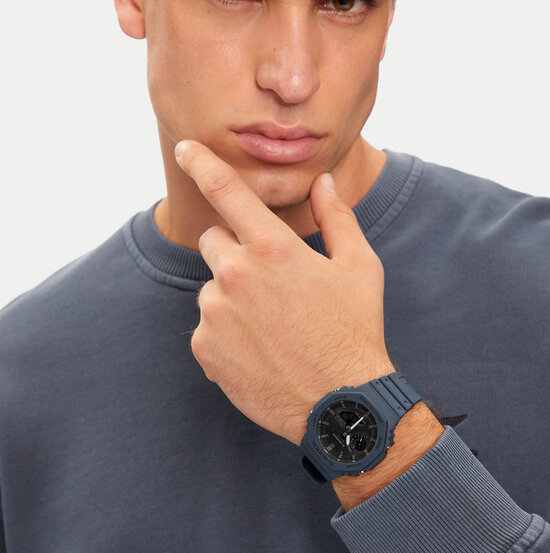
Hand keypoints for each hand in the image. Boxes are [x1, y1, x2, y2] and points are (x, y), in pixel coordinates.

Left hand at [175, 140, 394, 445]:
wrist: (341, 403)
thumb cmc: (355, 330)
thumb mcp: (360, 267)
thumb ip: (336, 217)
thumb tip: (323, 182)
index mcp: (272, 248)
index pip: (225, 190)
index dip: (202, 163)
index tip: (185, 148)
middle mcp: (235, 275)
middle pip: (214, 241)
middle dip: (235, 252)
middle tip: (270, 282)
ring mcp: (215, 314)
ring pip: (212, 287)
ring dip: (232, 296)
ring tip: (271, 325)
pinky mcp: (205, 348)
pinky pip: (206, 327)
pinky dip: (226, 333)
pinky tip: (259, 349)